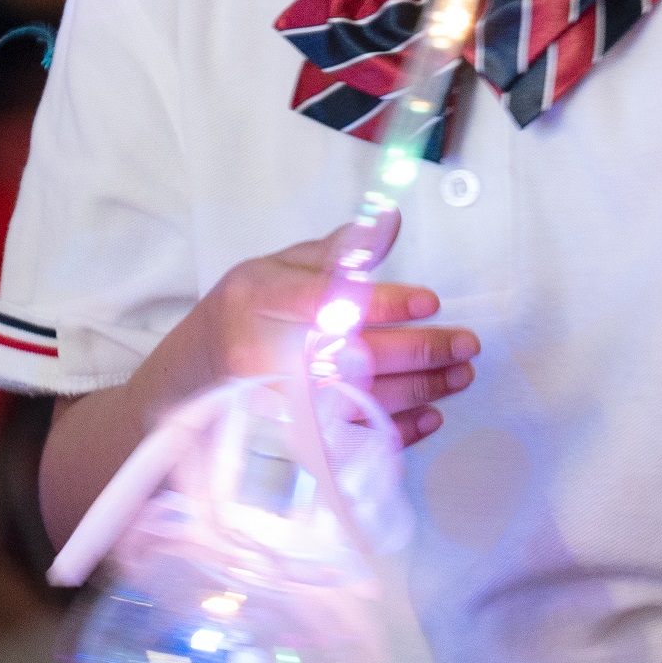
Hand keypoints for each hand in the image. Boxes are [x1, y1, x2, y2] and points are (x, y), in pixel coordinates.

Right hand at [189, 226, 478, 444]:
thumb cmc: (246, 311)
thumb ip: (338, 250)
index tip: (431, 301)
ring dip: (421, 390)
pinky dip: (398, 431)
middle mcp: (269, 356)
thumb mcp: (279, 266)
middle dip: (420, 351)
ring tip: (461, 374)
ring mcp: (281, 406)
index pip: (330, 303)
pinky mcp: (294, 440)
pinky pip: (354, 441)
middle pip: (355, 356)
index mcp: (263, 301)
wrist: (196, 376)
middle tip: (466, 343)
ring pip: (362, 402)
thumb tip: (390, 220)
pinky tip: (432, 414)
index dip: (384, 305)